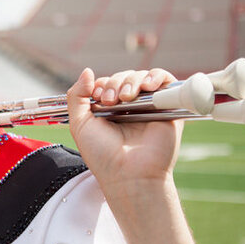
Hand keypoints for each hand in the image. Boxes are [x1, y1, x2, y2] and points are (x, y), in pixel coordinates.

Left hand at [66, 68, 183, 199]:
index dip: (101, 84)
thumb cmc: (102, 154)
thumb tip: (87, 70)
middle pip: (124, 77)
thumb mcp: (79, 123)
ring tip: (126, 97)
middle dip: (115, 83)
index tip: (97, 97)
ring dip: (131, 80)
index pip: (107, 82)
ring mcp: (149, 107)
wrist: (128, 173)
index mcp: (109, 110)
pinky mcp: (168, 109)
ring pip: (142, 77)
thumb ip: (76, 96)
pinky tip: (147, 86)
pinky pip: (167, 82)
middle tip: (110, 100)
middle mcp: (129, 107)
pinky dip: (157, 76)